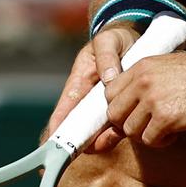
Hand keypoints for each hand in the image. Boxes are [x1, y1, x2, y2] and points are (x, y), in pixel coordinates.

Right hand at [42, 24, 138, 150]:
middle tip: (84, 148)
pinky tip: (123, 133)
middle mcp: (87, 98)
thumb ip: (107, 58)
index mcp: (79, 81)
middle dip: (80, 140)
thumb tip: (108, 80)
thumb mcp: (108, 41)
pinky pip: (113, 125)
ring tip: (106, 141)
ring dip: (100, 138)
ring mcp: (100, 105)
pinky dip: (116, 132)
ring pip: (95, 129)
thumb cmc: (115, 39)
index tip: (53, 142)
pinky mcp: (116, 107)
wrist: (132, 38)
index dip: (58, 126)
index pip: (65, 108)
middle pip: (78, 125)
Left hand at [102, 49, 185, 146]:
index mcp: (141, 67)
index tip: (135, 114)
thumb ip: (143, 86)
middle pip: (114, 114)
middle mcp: (142, 81)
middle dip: (128, 124)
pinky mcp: (166, 118)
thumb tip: (122, 113)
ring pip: (129, 130)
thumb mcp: (167, 70)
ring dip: (146, 135)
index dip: (120, 108)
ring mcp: (153, 100)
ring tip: (165, 129)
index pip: (109, 93)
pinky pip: (149, 140)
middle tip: (148, 125)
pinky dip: (161, 142)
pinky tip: (175, 134)